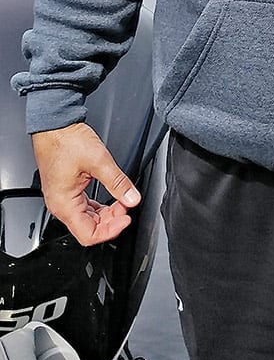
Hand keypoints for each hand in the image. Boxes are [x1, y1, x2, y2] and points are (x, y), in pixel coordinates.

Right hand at [32, 122, 140, 245]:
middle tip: (127, 205)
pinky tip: (111, 198)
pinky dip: (100, 205)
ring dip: (107, 213)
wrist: (54, 124)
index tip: (126, 218)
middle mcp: (60, 205)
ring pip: (88, 218)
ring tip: (122, 201)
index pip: (89, 234)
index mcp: (64, 204)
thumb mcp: (98, 161)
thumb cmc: (66, 140)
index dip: (111, 230)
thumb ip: (118, 182)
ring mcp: (63, 198)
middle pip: (89, 228)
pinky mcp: (67, 190)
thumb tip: (132, 198)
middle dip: (112, 220)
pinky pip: (84, 207)